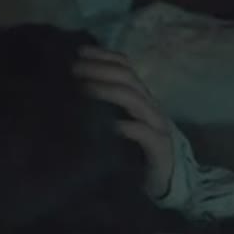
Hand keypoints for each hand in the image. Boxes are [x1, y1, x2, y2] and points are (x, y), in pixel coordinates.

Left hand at [73, 46, 175, 197]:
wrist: (165, 181)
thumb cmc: (134, 153)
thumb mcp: (116, 126)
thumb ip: (101, 111)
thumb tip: (68, 96)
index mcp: (139, 98)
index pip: (125, 66)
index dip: (103, 55)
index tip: (79, 52)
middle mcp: (149, 106)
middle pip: (127, 77)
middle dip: (99, 69)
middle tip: (75, 69)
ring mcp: (156, 125)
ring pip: (134, 99)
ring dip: (108, 91)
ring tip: (85, 89)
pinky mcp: (159, 147)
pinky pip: (143, 132)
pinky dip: (127, 127)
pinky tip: (110, 126)